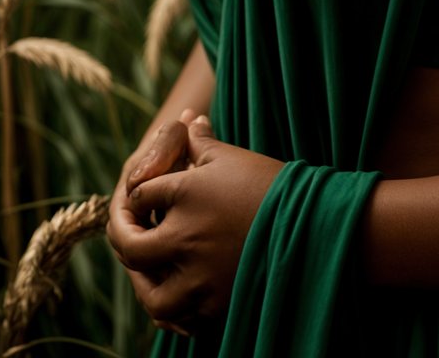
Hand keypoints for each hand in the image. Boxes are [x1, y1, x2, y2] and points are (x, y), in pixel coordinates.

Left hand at [109, 115, 282, 332]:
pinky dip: (172, 312)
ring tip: (147, 270)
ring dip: (143, 282)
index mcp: (186, 194)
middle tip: (129, 232)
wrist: (315, 222)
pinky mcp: (219, 305)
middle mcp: (186, 238)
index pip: (140, 196)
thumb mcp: (231, 157)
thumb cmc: (270, 183)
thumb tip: (187, 119)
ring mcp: (201, 277)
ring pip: (152, 294)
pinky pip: (181, 319)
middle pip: (132, 246)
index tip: (142, 198)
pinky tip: (175, 295)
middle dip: (124, 236)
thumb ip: (200, 142)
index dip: (136, 197)